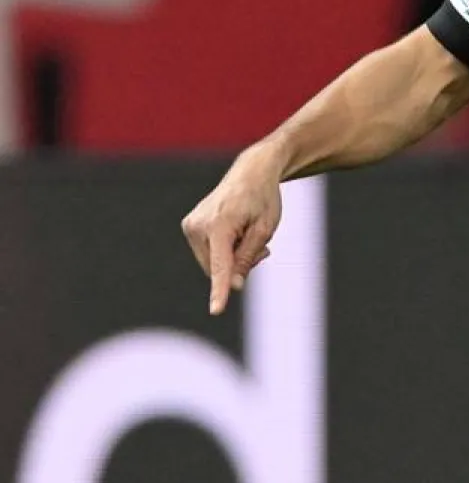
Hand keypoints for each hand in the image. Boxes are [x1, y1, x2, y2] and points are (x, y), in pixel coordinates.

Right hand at [180, 156, 282, 314]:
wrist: (251, 172)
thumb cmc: (263, 199)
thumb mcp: (265, 228)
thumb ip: (248, 257)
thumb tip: (233, 286)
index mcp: (220, 224)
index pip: (221, 265)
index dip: (220, 290)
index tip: (217, 310)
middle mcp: (198, 225)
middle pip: (218, 268)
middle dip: (238, 266)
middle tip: (262, 250)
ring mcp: (190, 225)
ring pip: (212, 264)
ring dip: (231, 258)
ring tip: (248, 235)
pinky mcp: (189, 226)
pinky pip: (207, 253)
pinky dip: (223, 250)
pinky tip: (236, 232)